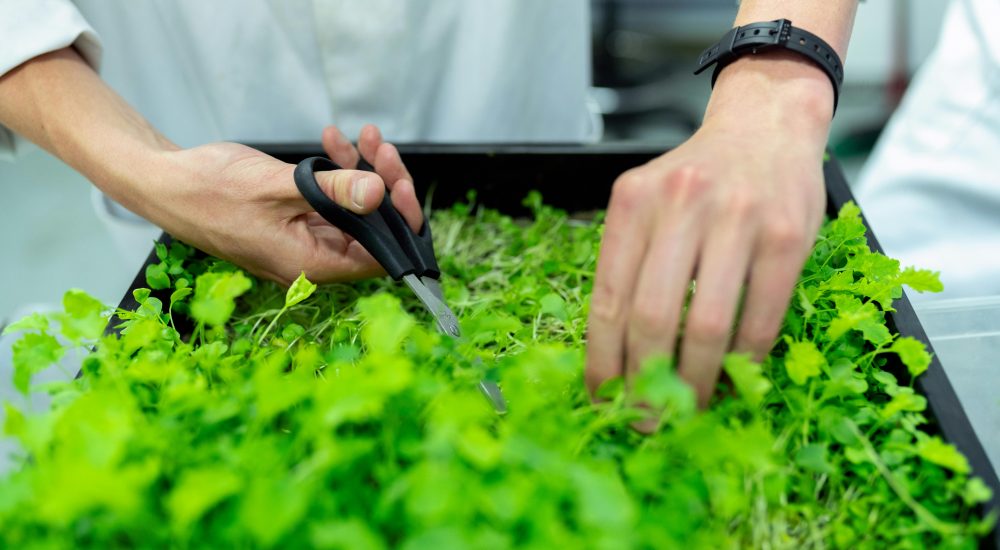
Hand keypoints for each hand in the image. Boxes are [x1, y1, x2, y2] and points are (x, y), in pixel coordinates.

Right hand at [136, 124, 420, 284]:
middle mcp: (311, 259)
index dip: (398, 222)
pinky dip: (336, 173)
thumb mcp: (278, 185)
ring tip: (362, 136)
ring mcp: (302, 240)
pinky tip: (333, 141)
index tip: (399, 183)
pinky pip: (329, 201)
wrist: (165, 182)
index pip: (379, 256)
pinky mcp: (294, 221)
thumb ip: (333, 191)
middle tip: (380, 147)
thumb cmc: (209, 190)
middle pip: (371, 230)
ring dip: (361, 172)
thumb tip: (379, 194)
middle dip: (382, 185)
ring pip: (353, 211)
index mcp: (310, 264)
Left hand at [585, 55, 831, 407]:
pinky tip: (732, 377)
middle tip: (645, 417)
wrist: (765, 123)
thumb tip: (615, 355)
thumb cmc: (698, 177)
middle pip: (653, 318)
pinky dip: (743, 359)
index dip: (602, 360)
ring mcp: (737, 218)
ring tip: (687, 409)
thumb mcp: (648, 202)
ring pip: (708, 325)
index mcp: (633, 201)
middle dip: (645, 381)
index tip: (602, 398)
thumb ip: (631, 262)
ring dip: (695, 381)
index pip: (608, 298)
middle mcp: (680, 205)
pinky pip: (760, 316)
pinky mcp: (787, 235)